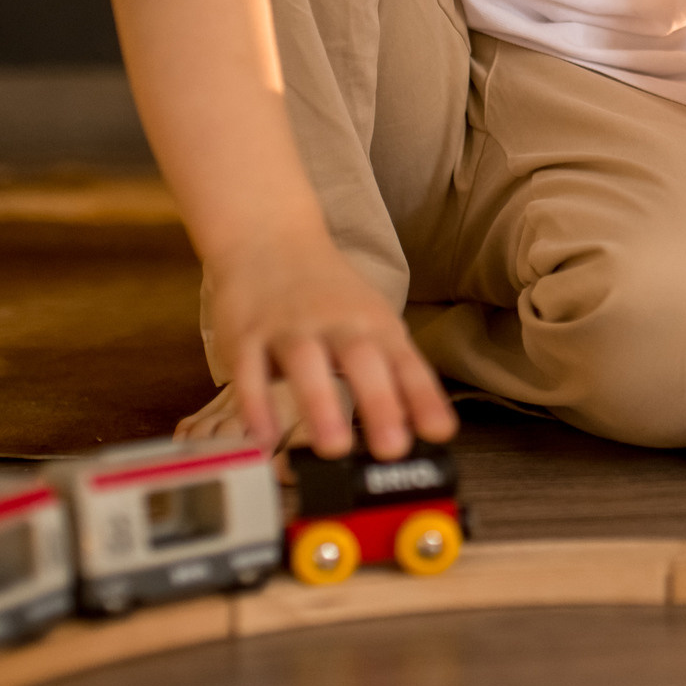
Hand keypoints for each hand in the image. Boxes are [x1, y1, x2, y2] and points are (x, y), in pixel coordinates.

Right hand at [200, 231, 455, 460]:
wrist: (269, 236)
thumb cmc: (328, 294)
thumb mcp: (370, 323)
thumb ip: (392, 374)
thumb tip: (424, 431)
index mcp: (374, 325)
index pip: (406, 362)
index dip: (425, 397)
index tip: (440, 433)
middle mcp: (336, 323)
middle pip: (362, 358)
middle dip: (379, 402)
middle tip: (392, 449)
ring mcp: (289, 327)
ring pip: (305, 362)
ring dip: (321, 403)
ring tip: (333, 449)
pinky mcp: (245, 334)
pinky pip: (249, 369)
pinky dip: (256, 403)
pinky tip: (264, 437)